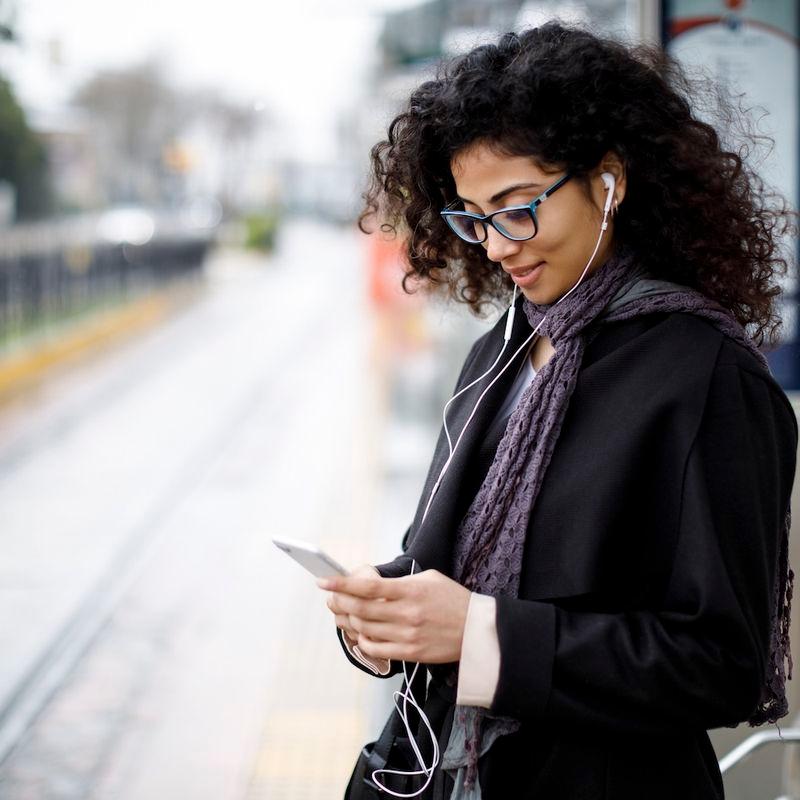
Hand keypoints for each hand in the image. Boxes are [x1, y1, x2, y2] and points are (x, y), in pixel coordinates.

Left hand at [319, 567, 470, 663]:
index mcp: (411, 591)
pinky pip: (375, 649)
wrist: (476, 631)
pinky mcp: (409, 653)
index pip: (367, 587)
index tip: (325, 581)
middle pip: (360, 609)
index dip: (342, 584)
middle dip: (338, 602)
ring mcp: (407, 636)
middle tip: (330, 598)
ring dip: (346, 621)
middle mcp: (407, 614)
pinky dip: (361, 641)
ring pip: (364, 629)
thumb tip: (371, 584)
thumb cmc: (452, 600)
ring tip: (341, 614)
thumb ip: (399, 582)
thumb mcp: (428, 579)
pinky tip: (359, 633)